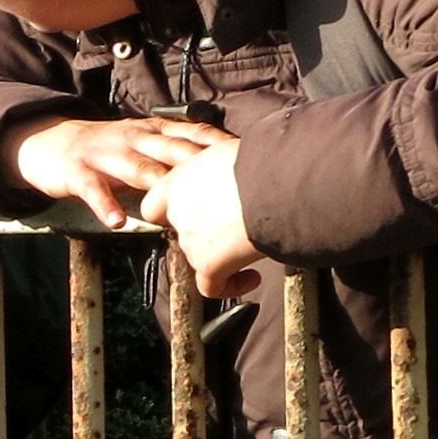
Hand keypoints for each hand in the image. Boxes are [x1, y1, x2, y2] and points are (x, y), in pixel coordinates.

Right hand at [2, 112, 233, 229]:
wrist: (48, 141)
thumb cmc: (103, 149)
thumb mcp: (141, 143)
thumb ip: (173, 154)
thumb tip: (216, 169)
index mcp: (150, 131)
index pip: (190, 133)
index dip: (216, 143)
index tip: (243, 155)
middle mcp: (132, 138)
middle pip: (170, 149)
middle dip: (198, 162)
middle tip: (225, 178)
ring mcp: (105, 155)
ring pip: (137, 168)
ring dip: (159, 184)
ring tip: (180, 204)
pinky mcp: (78, 172)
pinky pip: (94, 190)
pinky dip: (106, 206)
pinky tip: (117, 222)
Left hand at [142, 140, 262, 296]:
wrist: (282, 184)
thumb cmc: (266, 161)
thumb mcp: (232, 152)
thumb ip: (219, 166)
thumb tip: (231, 169)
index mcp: (180, 179)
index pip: (155, 204)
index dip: (172, 212)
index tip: (194, 213)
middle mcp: (179, 210)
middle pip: (181, 231)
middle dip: (206, 231)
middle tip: (234, 225)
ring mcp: (191, 240)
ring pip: (198, 255)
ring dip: (222, 254)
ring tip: (252, 244)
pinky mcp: (209, 264)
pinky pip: (212, 286)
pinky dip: (231, 285)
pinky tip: (251, 277)